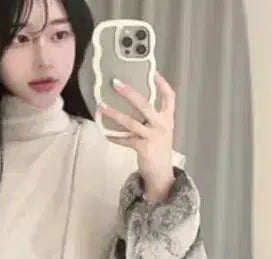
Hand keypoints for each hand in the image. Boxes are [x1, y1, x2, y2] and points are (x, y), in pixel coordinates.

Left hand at [98, 72, 176, 202]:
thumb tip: (133, 103)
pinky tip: (107, 134)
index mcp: (168, 119)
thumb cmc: (158, 149)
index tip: (153, 73)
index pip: (169, 97)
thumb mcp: (160, 131)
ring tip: (102, 106)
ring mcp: (152, 137)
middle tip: (116, 83)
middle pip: (145, 105)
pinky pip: (126, 140)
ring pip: (131, 122)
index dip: (162, 84)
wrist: (161, 174)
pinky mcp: (143, 148)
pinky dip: (115, 137)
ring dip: (115, 114)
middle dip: (130, 93)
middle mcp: (161, 125)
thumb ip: (150, 118)